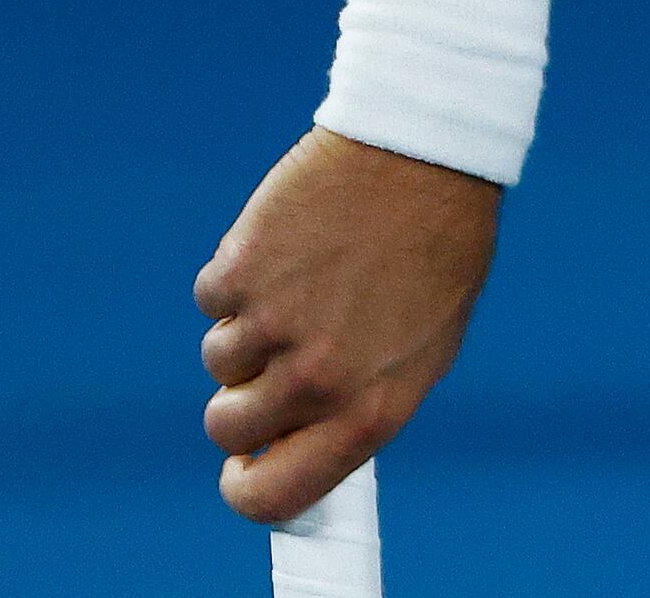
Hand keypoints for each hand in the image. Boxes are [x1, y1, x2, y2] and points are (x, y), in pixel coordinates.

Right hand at [194, 127, 501, 521]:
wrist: (423, 151)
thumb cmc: (437, 249)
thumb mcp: (423, 347)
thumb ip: (359, 403)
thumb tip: (299, 446)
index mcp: (369, 411)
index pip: (276, 496)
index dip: (247, 489)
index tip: (242, 470)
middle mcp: (316, 381)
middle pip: (228, 428)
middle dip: (241, 399)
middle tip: (273, 357)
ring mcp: (272, 326)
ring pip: (218, 359)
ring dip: (246, 327)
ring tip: (304, 279)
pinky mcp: (239, 271)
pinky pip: (212, 299)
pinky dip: (238, 276)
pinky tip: (289, 243)